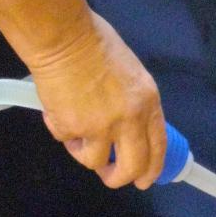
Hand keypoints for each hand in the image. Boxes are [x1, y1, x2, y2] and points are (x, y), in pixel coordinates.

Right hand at [27, 11, 166, 188]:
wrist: (63, 37)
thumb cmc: (95, 42)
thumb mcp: (129, 72)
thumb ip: (132, 100)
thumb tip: (127, 124)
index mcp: (147, 101)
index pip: (157, 145)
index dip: (152, 168)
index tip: (144, 179)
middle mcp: (129, 118)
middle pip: (131, 166)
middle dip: (119, 177)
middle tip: (108, 174)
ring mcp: (100, 126)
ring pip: (93, 160)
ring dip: (82, 150)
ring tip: (74, 128)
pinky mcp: (71, 128)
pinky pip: (65, 140)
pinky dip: (60, 130)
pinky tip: (58, 108)